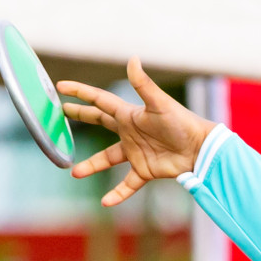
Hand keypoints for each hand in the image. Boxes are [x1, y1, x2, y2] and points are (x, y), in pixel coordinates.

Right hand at [57, 58, 215, 205]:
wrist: (200, 149)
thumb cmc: (182, 123)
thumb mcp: (159, 103)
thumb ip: (143, 84)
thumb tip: (132, 59)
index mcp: (129, 114)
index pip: (99, 101)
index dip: (81, 93)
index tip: (61, 87)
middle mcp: (130, 132)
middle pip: (100, 122)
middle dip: (81, 116)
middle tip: (62, 113)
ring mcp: (136, 152)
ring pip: (107, 158)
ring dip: (92, 165)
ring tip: (74, 173)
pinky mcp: (145, 170)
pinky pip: (127, 184)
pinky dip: (117, 194)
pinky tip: (105, 202)